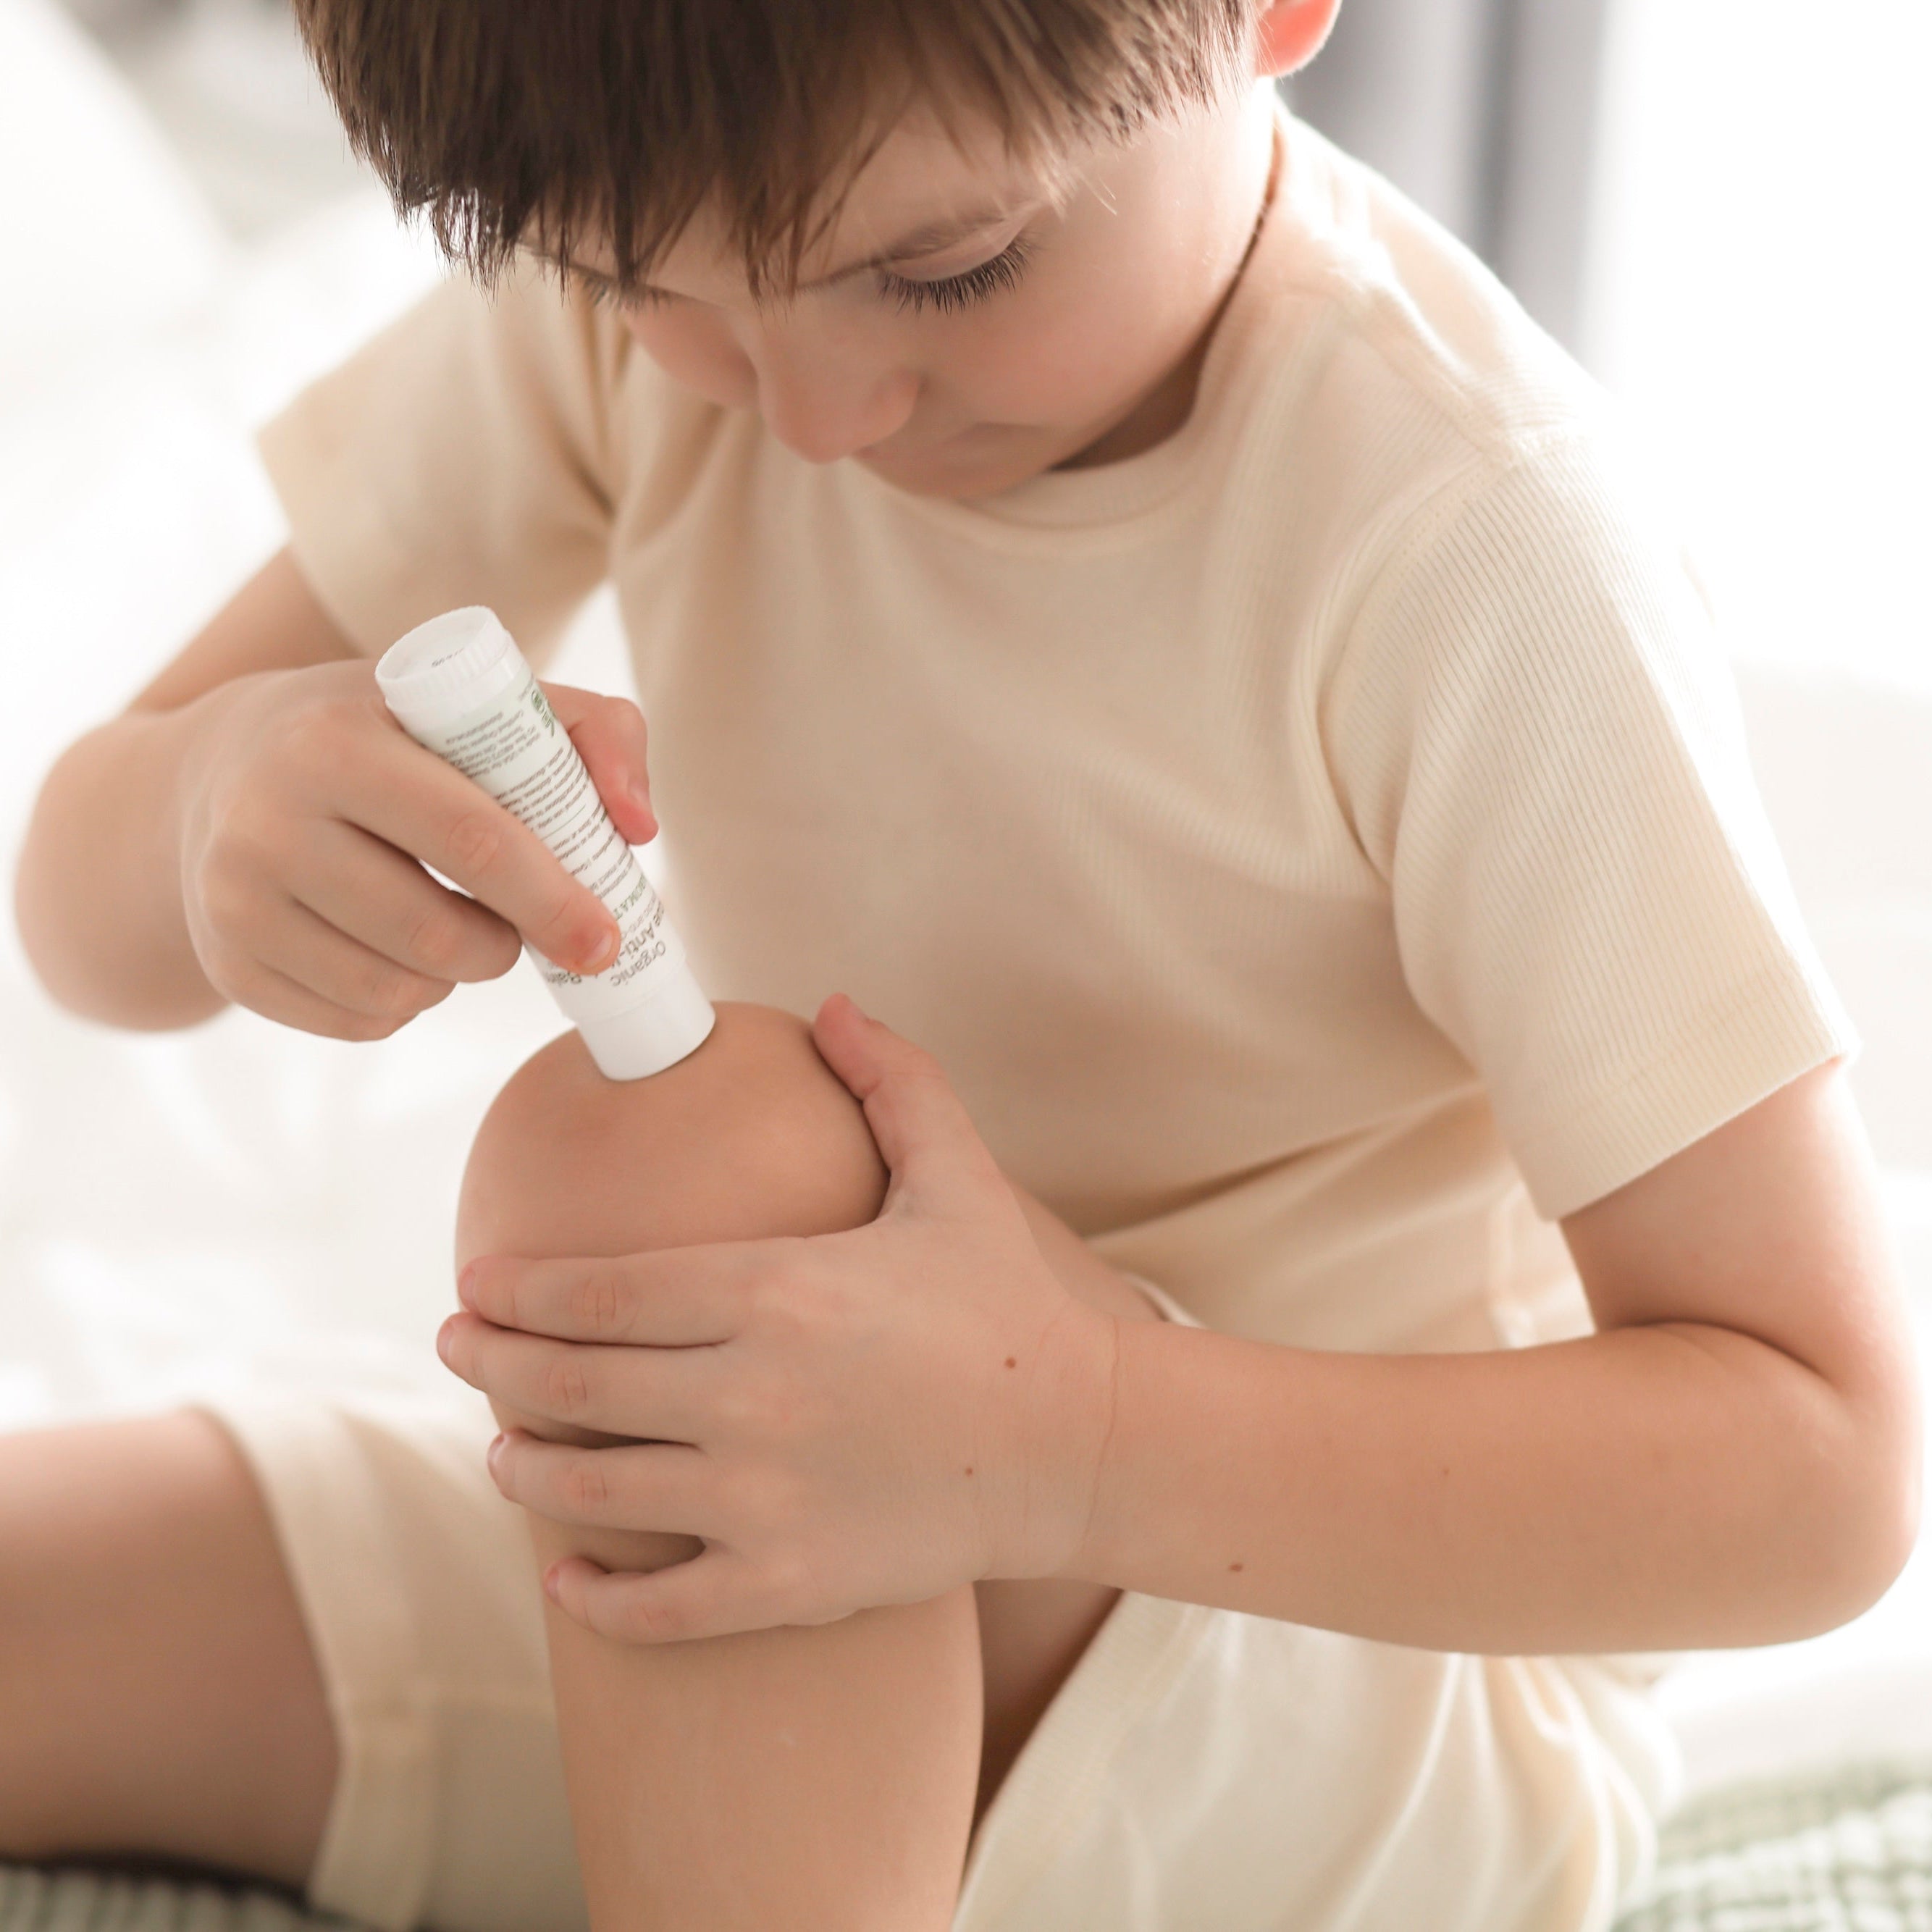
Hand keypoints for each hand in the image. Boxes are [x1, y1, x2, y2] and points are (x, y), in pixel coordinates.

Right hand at [172, 658, 656, 1039]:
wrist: (220, 771)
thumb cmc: (388, 734)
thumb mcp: (477, 702)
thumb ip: (592, 731)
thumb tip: (639, 827)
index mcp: (335, 740)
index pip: (472, 840)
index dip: (553, 900)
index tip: (606, 937)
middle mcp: (266, 820)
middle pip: (435, 935)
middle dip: (507, 946)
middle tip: (520, 927)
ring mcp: (233, 899)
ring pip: (398, 990)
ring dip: (459, 977)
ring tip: (457, 929)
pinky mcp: (229, 964)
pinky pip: (359, 1023)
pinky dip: (407, 1004)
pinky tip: (401, 953)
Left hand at [439, 996, 1123, 1642]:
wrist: (1082, 1444)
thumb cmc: (1010, 1306)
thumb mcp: (957, 1177)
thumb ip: (894, 1081)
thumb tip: (834, 1005)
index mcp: (777, 1290)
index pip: (599, 1291)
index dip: (518, 1288)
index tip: (476, 1281)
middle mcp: (751, 1396)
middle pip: (569, 1387)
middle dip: (491, 1364)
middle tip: (458, 1346)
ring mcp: (764, 1501)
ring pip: (590, 1492)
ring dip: (523, 1467)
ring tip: (501, 1450)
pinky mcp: (789, 1585)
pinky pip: (656, 1609)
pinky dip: (593, 1598)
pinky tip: (566, 1573)